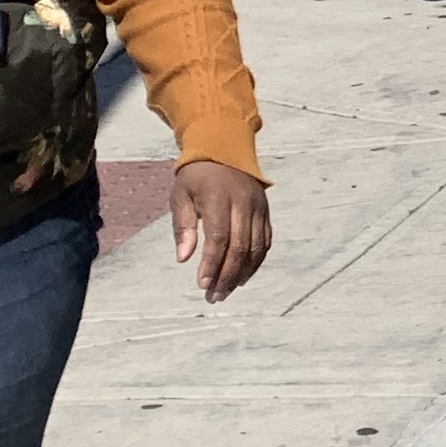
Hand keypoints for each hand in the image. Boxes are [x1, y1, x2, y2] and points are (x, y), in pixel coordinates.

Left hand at [171, 160, 271, 302]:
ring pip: (256, 248)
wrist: (225, 150)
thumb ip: (183, 226)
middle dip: (227, 275)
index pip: (219, 238)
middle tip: (214, 296)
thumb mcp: (180, 196)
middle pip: (240, 247)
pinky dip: (255, 262)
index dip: (211, 264)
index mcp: (219, 197)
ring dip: (242, 274)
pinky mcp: (266, 212)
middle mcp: (243, 203)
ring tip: (226, 291)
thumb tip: (184, 258)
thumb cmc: (196, 177)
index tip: (202, 284)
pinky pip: (265, 242)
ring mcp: (258, 208)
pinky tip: (242, 277)